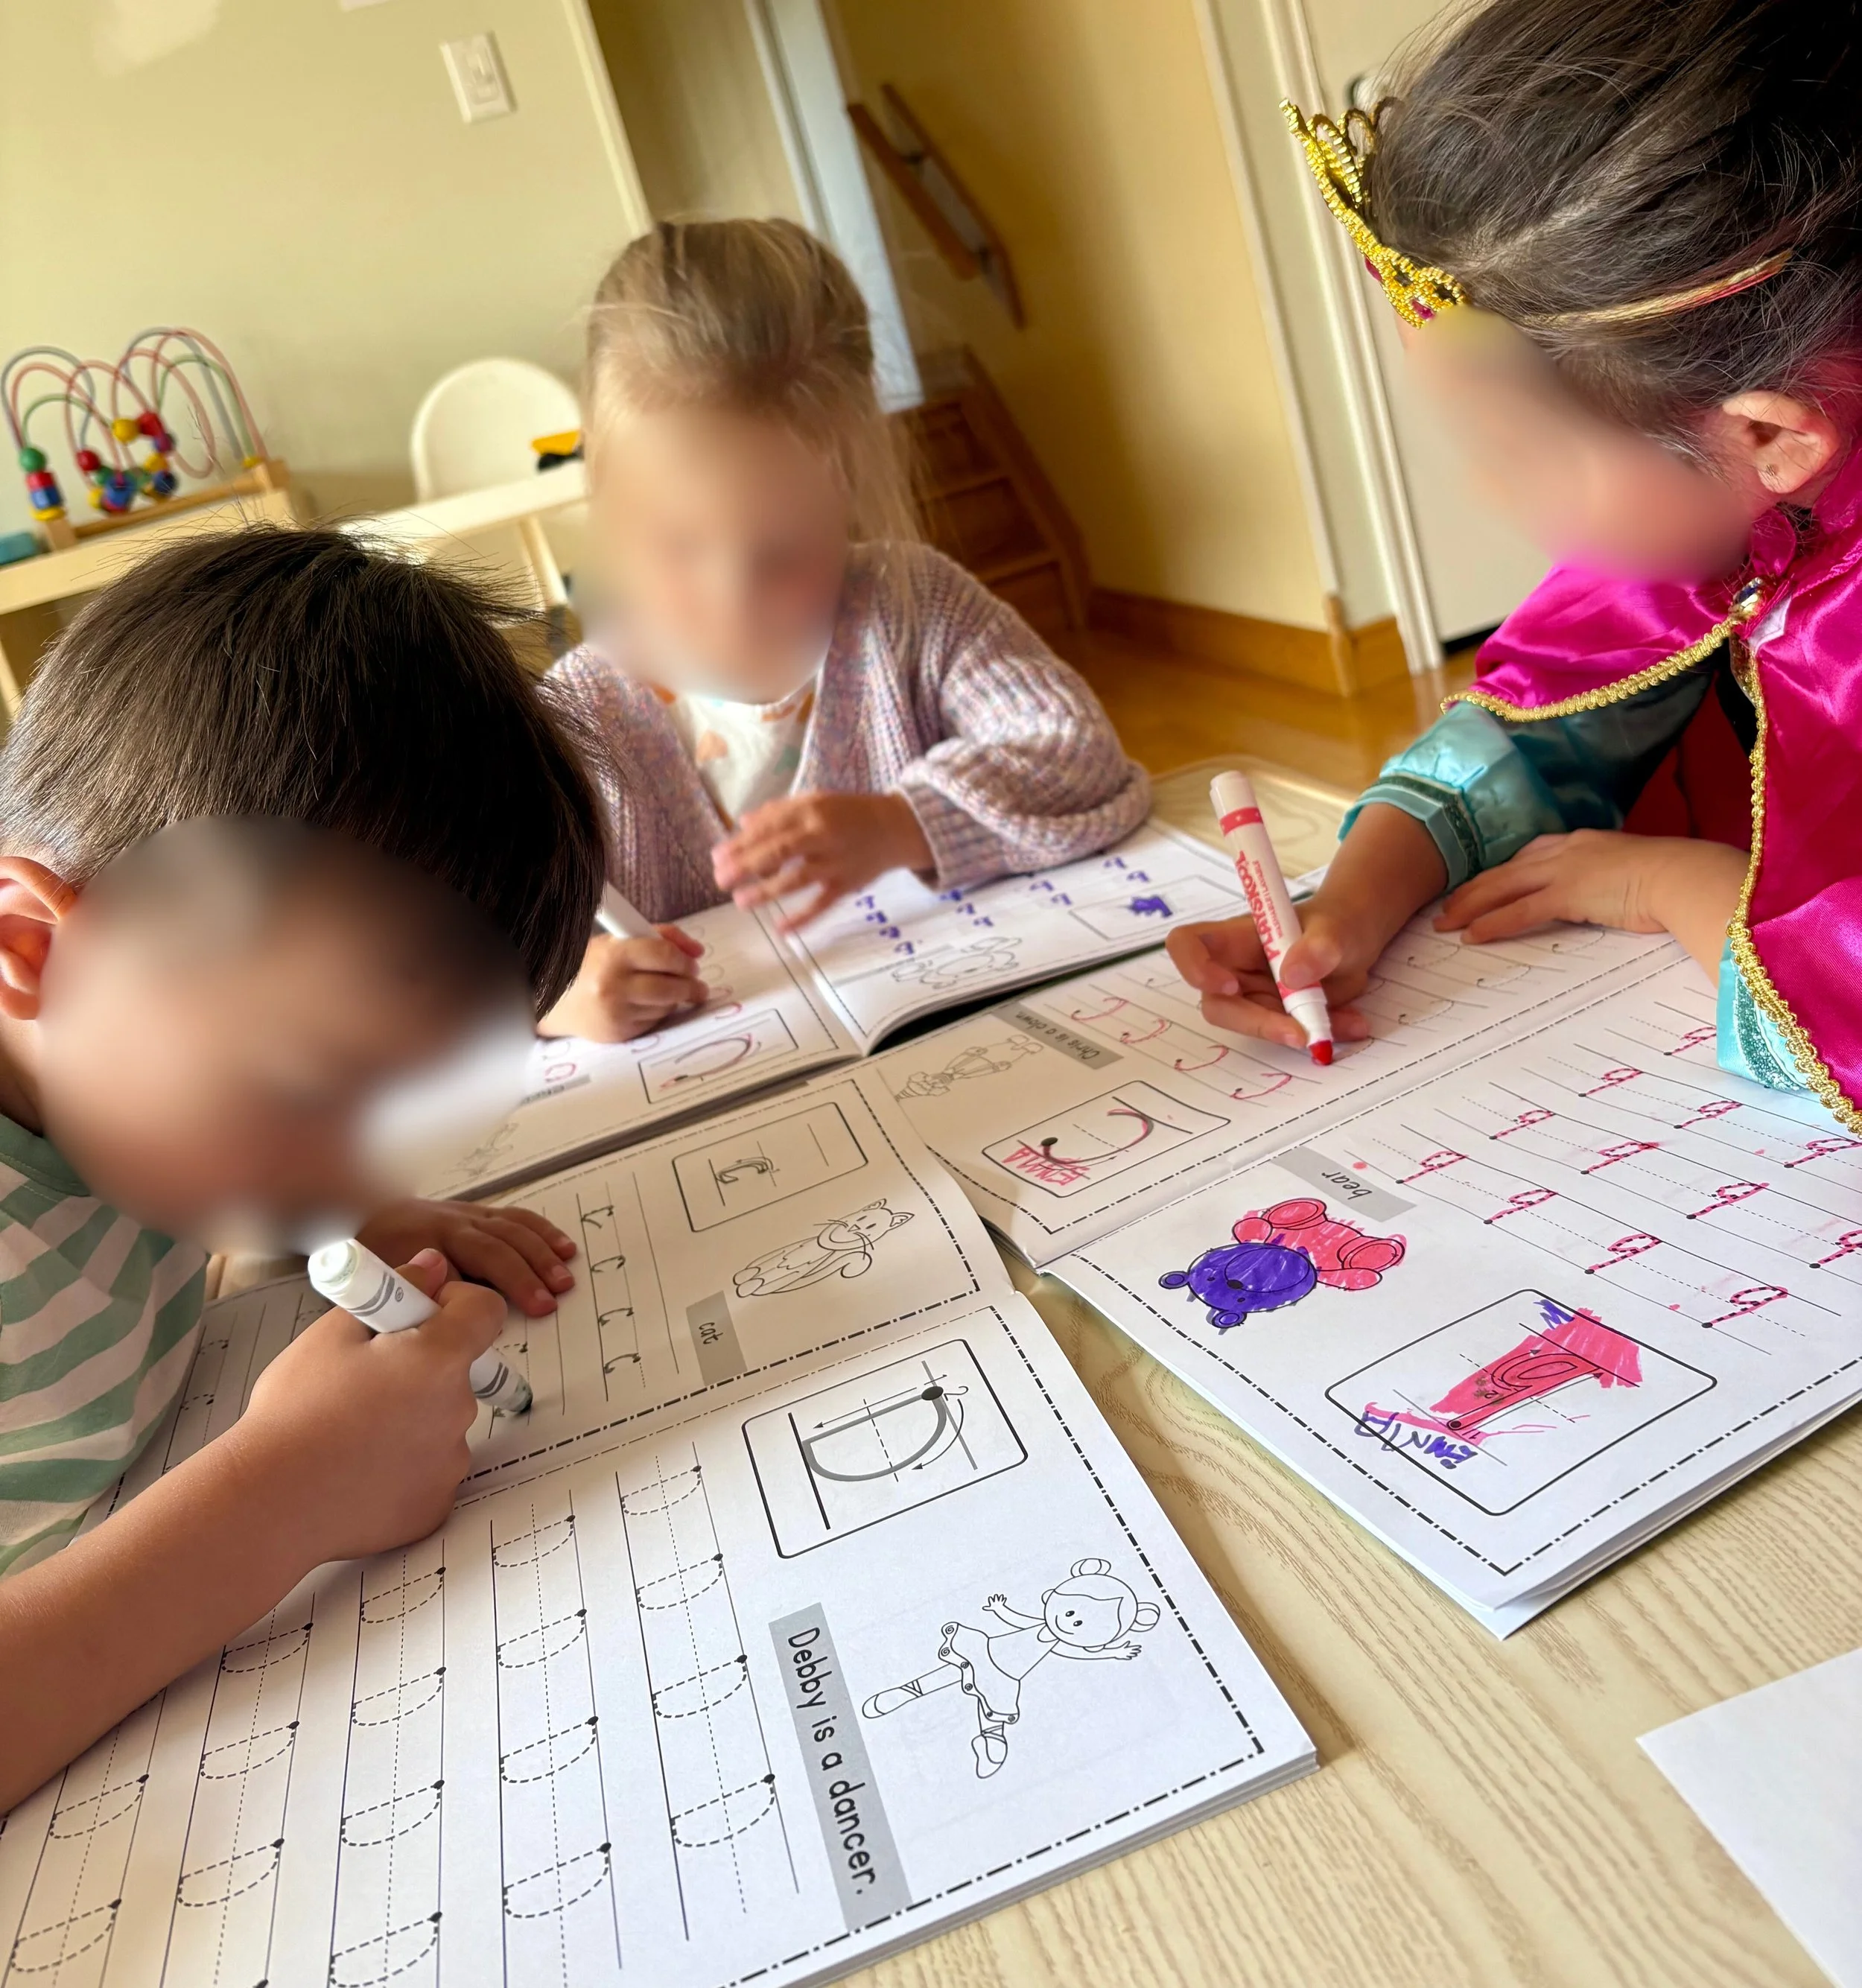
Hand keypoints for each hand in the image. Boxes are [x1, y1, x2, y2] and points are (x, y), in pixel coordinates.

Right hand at [237, 1249, 503, 1564]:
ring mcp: (450, 1464)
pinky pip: (431, 1471)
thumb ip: (393, 1290)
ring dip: (413, 1420)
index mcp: (437, 1360)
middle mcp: (457, 1411)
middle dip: (423, 1368)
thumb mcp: (331, 1335)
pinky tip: (359, 1470)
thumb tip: (433, 1264)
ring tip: (352, 1432)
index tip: (420, 1314)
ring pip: (443, 1424)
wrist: (267, 1503)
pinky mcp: (437, 1507)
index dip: (456, 1303)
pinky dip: (406, 1467)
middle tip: (365, 1381)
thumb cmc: (292, 1415)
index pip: (486, 1310)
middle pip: (458, 1372)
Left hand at [359, 1198, 575, 1316]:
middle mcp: (451, 1225)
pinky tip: (564, 1248)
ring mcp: (470, 1216)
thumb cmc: (377, 1255)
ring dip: (541, 1255)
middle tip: (547, 1305)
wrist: (368, 1211)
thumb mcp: (381, 1282)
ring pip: (513, 1231)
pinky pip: (519, 1218)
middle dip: (523, 1276)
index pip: (459, 1270)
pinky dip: (544, 1233)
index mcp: (425, 1243)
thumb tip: (449, 1325)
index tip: (500, 1320)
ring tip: (563, 1281)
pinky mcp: (482, 1213)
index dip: (478, 1293)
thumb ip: (413, 1300)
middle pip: (495, 1248)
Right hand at [539, 928, 707, 1043]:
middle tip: (695, 984)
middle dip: (690, 986)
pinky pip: (654, 1022)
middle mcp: (614, 985)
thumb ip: (660, 937)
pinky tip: (648, 1005)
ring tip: (668, 991)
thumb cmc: (593, 965)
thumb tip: (697, 951)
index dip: (684, 961)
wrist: (557, 998)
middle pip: (671, 987)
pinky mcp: (619, 1033)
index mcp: (614, 955)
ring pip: (665, 1007)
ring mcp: (617, 1012)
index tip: (692, 964)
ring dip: (674, 1000)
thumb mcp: (620, 941)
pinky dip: (658, 1013)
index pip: (664, 955)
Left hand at [711, 791, 933, 928]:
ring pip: (796, 878)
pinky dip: (802, 919)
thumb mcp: (814, 800)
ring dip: (766, 892)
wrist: (895, 826)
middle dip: (744, 866)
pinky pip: (822, 903)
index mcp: (809, 809)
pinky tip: (780, 929)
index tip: (717, 857)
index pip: (767, 827)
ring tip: (740, 902)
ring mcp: (835, 861)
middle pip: (777, 851)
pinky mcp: (847, 884)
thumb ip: (778, 811)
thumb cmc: (848, 813)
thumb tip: (742, 824)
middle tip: (720, 880)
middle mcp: (821, 834)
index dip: (740, 843)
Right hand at [1166, 898, 1377, 1051]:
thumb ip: (1318, 948)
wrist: (1356, 940)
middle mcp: (1236, 969)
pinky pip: (1286, 1034)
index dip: (1195, 968)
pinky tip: (1350, 1023)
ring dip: (1294, 1032)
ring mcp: (1255, 996)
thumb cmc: (1337, 922)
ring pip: (1253, 1027)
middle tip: (1299, 1033)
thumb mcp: (1336, 930)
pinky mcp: (1277, 1016)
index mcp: (1236, 937)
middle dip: (1257, 1022)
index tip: (1231, 986)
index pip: (1187, 945)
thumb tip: (1292, 976)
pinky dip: (1318, 1034)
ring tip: (1341, 1023)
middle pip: (1218, 1004)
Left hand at [1435, 831, 1747, 970]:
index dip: (1502, 871)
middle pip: (1506, 870)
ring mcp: (1565, 870)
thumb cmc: (1674, 879)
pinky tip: (1472, 936)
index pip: (1530, 855)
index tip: (1482, 884)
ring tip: (1445, 923)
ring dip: (1470, 906)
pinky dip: (1493, 923)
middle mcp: (1567, 850)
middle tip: (1446, 906)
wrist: (1686, 876)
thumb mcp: (1636, 874)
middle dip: (1473, 889)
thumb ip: (1613, 881)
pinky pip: (1519, 911)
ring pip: (1503, 888)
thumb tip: (1613, 896)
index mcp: (1584, 843)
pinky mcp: (1568, 894)